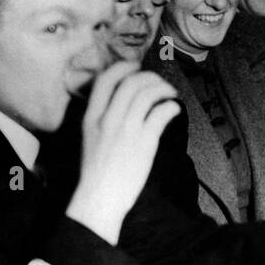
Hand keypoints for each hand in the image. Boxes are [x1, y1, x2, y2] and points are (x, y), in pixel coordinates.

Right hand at [67, 62, 180, 243]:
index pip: (105, 80)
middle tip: (159, 83)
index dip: (123, 68)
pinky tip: (174, 111)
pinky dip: (171, 107)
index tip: (135, 66)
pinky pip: (161, 112)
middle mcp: (107, 119)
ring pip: (147, 93)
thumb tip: (123, 104)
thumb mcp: (90, 140)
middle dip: (149, 77)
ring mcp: (126, 129)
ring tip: (170, 95)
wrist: (99, 199)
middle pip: (131, 82)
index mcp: (90, 118)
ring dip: (163, 89)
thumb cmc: (96, 174)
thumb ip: (102, 120)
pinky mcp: (144, 141)